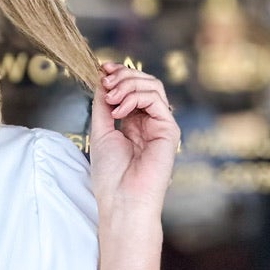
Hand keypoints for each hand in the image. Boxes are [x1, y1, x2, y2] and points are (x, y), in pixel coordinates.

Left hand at [89, 62, 180, 215]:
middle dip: (123, 75)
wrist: (122, 200)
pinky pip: (155, 99)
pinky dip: (135, 97)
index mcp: (134, 123)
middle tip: (105, 80)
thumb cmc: (111, 176)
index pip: (132, 88)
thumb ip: (103, 105)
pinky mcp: (169, 130)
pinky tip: (120, 109)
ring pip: (152, 86)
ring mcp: (161, 125)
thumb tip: (103, 80)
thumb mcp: (101, 132)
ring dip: (128, 85)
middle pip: (144, 82)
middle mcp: (150, 122)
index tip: (101, 69)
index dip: (118, 75)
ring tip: (111, 97)